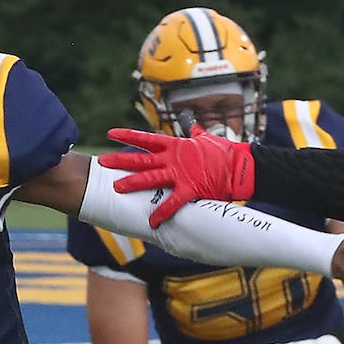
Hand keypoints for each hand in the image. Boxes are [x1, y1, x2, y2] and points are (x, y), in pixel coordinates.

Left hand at [99, 125, 255, 225]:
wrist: (241, 167)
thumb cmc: (225, 153)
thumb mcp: (206, 138)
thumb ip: (195, 131)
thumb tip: (192, 122)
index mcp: (175, 146)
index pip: (145, 139)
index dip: (127, 136)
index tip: (110, 134)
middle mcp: (173, 159)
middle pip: (141, 159)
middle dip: (120, 161)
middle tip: (102, 162)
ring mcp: (180, 174)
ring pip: (150, 178)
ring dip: (132, 184)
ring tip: (116, 188)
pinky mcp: (190, 189)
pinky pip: (172, 203)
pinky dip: (162, 213)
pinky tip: (152, 221)